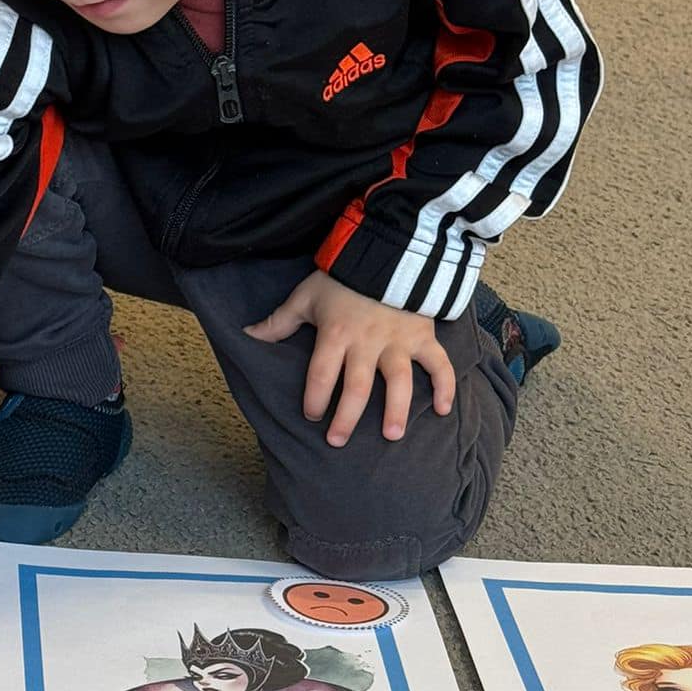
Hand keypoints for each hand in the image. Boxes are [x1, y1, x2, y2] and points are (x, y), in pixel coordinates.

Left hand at [244, 270, 456, 446]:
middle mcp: (368, 341)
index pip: (321, 374)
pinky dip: (446, 386)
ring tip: (392, 436)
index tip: (311, 416)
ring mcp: (398, 341)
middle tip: (338, 440)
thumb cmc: (342, 277)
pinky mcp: (423, 336)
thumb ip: (278, 321)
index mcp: (336, 333)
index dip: (315, 398)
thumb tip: (246, 335)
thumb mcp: (306, 295)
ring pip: (399, 381)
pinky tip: (444, 411)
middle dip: (347, 417)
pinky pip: (439, 364)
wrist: (389, 249)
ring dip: (397, 410)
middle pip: (357, 387)